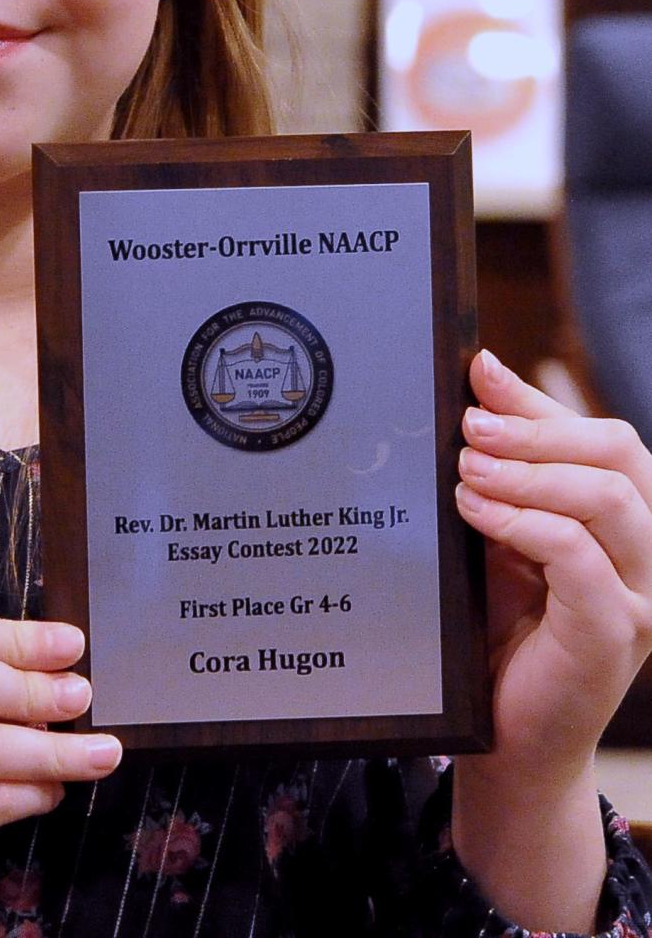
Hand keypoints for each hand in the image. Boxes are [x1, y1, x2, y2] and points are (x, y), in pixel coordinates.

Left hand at [456, 348, 651, 774]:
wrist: (504, 731)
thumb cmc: (504, 622)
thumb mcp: (503, 524)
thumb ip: (504, 458)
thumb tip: (482, 370)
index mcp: (633, 518)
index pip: (607, 436)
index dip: (540, 402)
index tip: (477, 375)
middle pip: (620, 454)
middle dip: (537, 430)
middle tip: (470, 428)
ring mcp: (643, 596)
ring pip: (608, 498)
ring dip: (528, 474)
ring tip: (467, 472)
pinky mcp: (616, 634)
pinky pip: (580, 557)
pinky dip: (523, 523)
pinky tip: (476, 512)